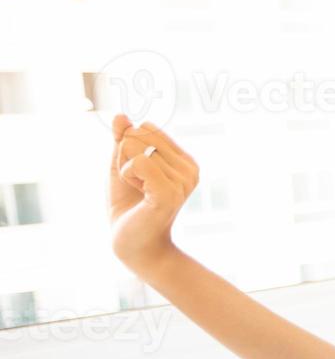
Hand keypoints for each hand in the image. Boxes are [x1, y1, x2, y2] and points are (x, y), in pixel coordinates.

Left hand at [110, 115, 198, 271]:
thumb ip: (122, 140)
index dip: (130, 146)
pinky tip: (139, 193)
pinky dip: (127, 175)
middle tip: (136, 184)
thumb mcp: (123, 166)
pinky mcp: (170, 192)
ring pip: (135, 148)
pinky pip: (139, 162)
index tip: (138, 173)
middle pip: (140, 133)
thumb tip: (121, 115)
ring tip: (139, 192)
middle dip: (125, 156)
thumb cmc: (130, 207)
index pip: (148, 127)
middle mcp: (190, 169)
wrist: (133, 243)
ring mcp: (183, 181)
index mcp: (186, 161)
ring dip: (125, 170)